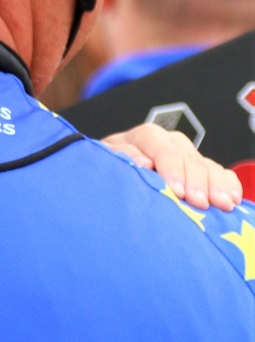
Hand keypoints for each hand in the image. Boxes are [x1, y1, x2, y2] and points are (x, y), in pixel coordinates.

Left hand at [102, 122, 242, 210]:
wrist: (119, 167)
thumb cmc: (113, 165)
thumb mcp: (108, 158)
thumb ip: (122, 156)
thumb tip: (143, 162)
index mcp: (148, 136)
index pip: (163, 149)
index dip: (171, 169)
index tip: (176, 191)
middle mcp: (172, 142)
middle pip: (189, 159)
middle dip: (196, 182)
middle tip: (199, 203)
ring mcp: (190, 154)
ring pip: (209, 166)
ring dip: (217, 186)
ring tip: (222, 205)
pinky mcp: (202, 167)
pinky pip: (221, 172)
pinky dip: (228, 185)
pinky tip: (233, 200)